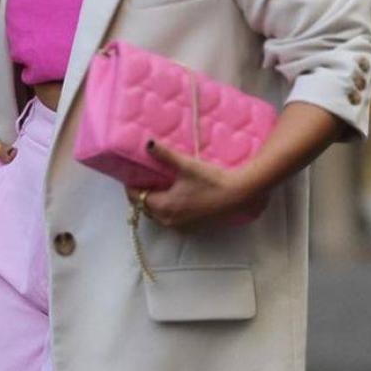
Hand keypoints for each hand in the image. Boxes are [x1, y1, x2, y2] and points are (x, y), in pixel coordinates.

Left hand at [124, 138, 269, 229]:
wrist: (239, 195)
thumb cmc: (211, 181)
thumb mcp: (186, 165)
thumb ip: (165, 155)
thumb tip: (147, 143)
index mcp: (164, 206)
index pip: (137, 198)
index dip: (132, 186)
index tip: (132, 174)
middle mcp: (169, 220)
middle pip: (146, 208)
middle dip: (142, 195)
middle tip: (145, 178)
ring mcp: (181, 225)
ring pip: (159, 215)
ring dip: (155, 203)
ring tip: (159, 185)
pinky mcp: (193, 226)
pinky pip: (171, 218)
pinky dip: (168, 208)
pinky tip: (176, 196)